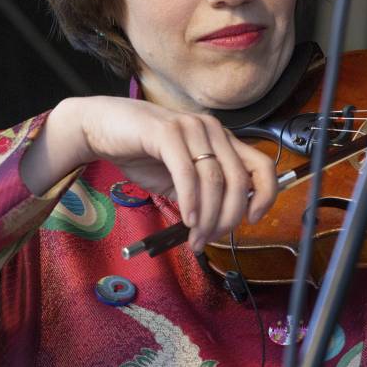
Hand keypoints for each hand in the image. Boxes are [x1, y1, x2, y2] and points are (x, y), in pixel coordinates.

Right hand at [25, 96, 277, 252]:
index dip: (266, 194)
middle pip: (239, 180)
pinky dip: (191, 201)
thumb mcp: (180, 177)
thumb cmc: (141, 152)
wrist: (101, 128)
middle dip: (228, 217)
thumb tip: (224, 221)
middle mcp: (212, 129)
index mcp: (221, 138)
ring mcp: (191, 127)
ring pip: (215, 180)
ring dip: (208, 217)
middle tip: (211, 239)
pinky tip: (187, 220)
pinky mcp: (167, 132)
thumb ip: (203, 192)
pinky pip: (188, 173)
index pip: (262, 165)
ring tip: (195, 238)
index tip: (252, 219)